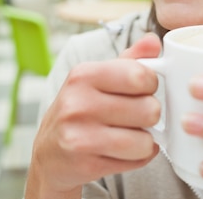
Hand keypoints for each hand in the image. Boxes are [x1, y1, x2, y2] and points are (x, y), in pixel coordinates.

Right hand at [25, 33, 161, 198]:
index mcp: (83, 75)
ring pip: (145, 139)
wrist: (49, 152)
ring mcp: (80, 135)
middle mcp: (78, 103)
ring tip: (130, 134)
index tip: (142, 89)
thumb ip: (129, 60)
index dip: (151, 84)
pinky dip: (138, 157)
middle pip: (149, 109)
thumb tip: (153, 40)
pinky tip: (123, 150)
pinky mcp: (86, 163)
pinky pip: (137, 160)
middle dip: (150, 114)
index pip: (140, 75)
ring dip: (145, 140)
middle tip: (136, 116)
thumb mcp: (98, 78)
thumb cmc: (80, 109)